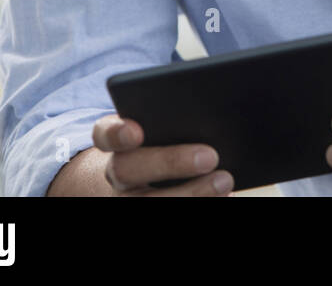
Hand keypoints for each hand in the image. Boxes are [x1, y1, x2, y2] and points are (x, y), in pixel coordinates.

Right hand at [91, 115, 233, 195]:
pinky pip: (168, 220)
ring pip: (148, 201)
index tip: (135, 131)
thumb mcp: (163, 126)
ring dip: (191, 193)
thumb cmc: (163, 142)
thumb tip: (210, 110)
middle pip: (126, 170)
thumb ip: (176, 116)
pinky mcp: (147, 208)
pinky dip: (199, 203)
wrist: (143, 180)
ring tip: (224, 180)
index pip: (105, 134)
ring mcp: (129, 198)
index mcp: (116, 142)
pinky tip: (226, 197)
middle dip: (169, 162)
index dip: (116, 134)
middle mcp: (117, 173)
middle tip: (210, 156)